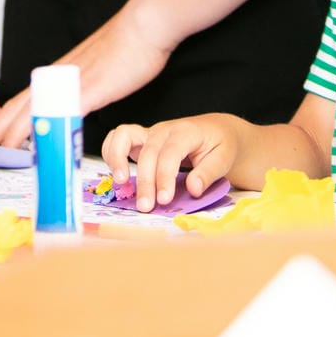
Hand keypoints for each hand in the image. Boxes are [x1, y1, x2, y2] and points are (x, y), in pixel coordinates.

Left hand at [0, 8, 173, 147]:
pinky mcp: (89, 89)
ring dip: (10, 133)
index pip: (22, 100)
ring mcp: (71, 83)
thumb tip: (76, 102)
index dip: (3, 120)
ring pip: (31, 111)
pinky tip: (35, 143)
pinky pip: (60, 112)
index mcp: (58, 74)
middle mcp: (58, 77)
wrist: (145, 25)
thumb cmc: (128, 47)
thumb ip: (82, 87)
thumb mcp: (96, 71)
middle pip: (18, 107)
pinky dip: (45, 128)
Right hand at [101, 114, 241, 211]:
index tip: (164, 200)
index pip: (169, 154)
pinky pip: (118, 138)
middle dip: (144, 181)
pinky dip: (111, 152)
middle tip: (146, 207)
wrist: (216, 130)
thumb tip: (193, 189)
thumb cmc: (221, 145)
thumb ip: (209, 173)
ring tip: (120, 183)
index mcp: (185, 132)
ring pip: (124, 136)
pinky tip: (116, 174)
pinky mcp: (141, 139)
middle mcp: (163, 129)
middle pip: (147, 153)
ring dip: (117, 159)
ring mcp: (149, 132)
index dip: (164, 177)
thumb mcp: (224, 157)